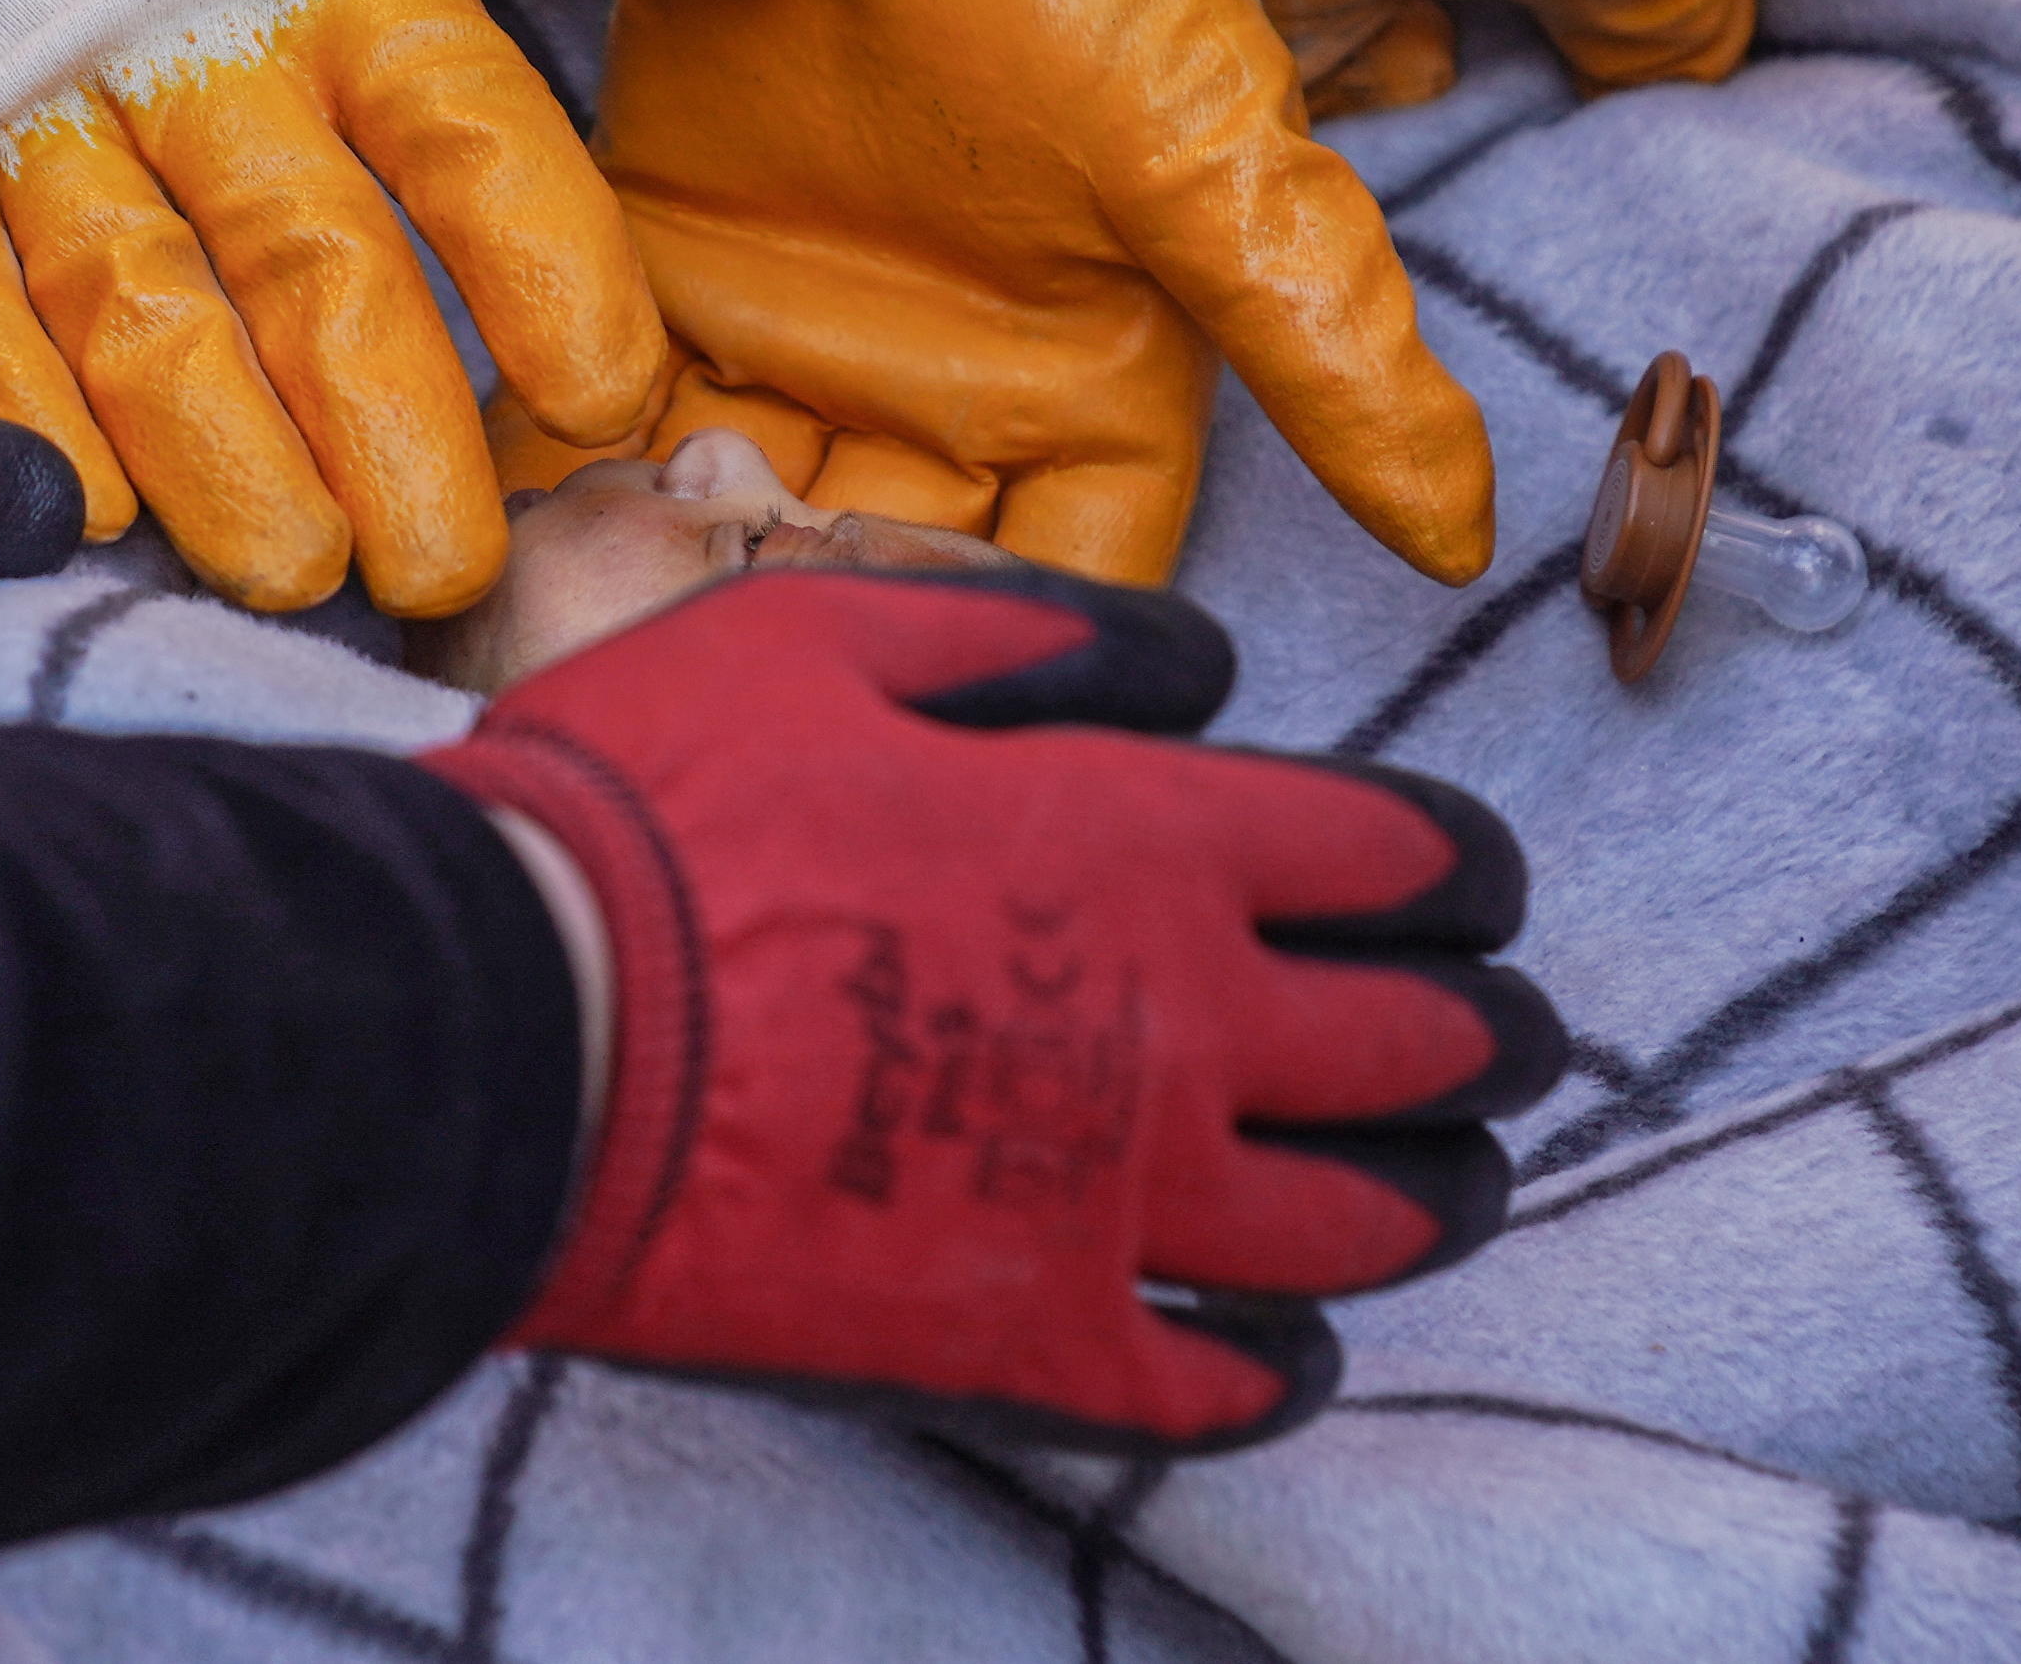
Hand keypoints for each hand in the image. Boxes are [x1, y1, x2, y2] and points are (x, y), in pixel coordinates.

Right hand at [425, 565, 1560, 1450]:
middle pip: (1423, 1045)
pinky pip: (1216, 1382)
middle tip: (1519, 1038)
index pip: (1403, 857)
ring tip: (1463, 1185)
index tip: (1480, 885)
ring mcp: (1116, 1203)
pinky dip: (1284, 1369)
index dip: (1468, 869)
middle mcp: (1181, 1027)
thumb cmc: (651, 807)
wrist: (501, 1028)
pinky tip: (1297, 1351)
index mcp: (1148, 842)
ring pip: (1361, 1222)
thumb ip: (1044, 643)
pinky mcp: (1028, 1340)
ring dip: (1438, 1196)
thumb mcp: (834, 638)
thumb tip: (1194, 673)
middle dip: (1497, 1036)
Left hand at [507, 0, 1494, 587]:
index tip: (886, 696)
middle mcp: (933, 420)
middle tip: (692, 673)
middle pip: (865, 600)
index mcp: (1084, 415)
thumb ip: (1325, 340)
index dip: (979, 657)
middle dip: (789, 646)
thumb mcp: (1212, 160)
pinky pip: (603, 437)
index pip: (1050, 601)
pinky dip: (561, 491)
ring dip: (663, 589)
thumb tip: (1462, 543)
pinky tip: (503, 532)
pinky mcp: (655, 299)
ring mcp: (792, 367)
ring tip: (587, 619)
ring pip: (726, 542)